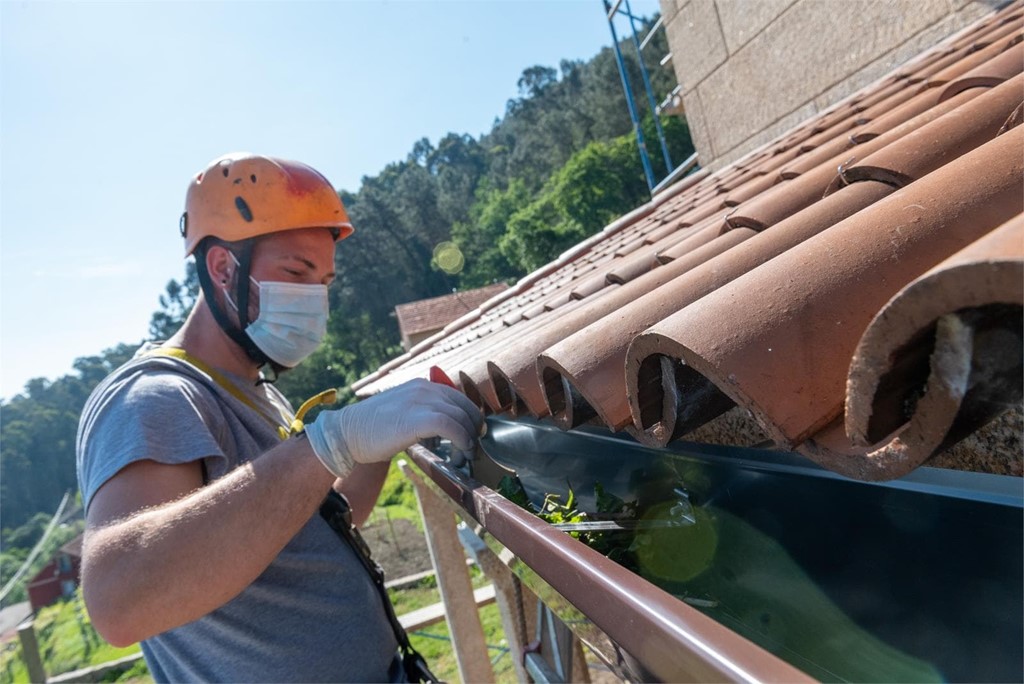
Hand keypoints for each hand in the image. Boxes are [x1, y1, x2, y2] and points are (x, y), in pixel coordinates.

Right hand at [305, 378, 483, 477]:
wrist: (346, 434)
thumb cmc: (372, 429)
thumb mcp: (402, 412)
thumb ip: (423, 414)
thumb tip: (446, 430)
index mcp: (421, 386)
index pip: (457, 397)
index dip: (471, 416)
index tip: (473, 433)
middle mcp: (423, 388)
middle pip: (463, 405)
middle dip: (473, 427)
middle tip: (473, 446)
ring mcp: (419, 401)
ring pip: (460, 415)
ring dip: (468, 437)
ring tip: (466, 454)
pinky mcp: (416, 418)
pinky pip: (450, 426)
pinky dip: (461, 439)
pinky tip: (460, 451)